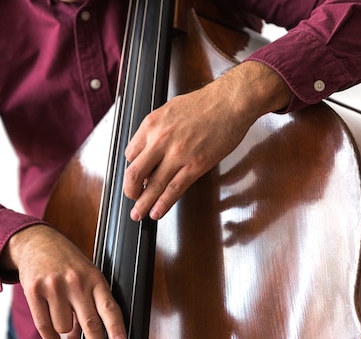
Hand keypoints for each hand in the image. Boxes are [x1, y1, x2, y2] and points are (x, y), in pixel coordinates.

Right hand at [1, 224, 126, 338]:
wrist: (37, 241)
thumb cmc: (67, 263)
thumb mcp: (83, 279)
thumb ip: (85, 310)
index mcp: (94, 278)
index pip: (109, 306)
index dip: (116, 328)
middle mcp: (76, 282)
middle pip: (90, 324)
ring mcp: (54, 286)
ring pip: (64, 328)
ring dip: (65, 333)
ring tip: (64, 316)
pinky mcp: (34, 290)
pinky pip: (44, 326)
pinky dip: (50, 336)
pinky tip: (54, 335)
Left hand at [123, 61, 291, 220]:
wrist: (230, 101)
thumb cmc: (205, 103)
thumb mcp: (169, 110)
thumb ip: (157, 130)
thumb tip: (150, 149)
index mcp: (151, 125)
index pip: (130, 154)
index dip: (132, 167)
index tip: (135, 176)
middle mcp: (160, 140)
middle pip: (134, 173)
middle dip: (130, 190)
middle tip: (131, 198)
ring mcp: (177, 155)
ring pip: (153, 186)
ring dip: (143, 204)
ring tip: (138, 214)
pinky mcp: (195, 165)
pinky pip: (174, 189)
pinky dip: (163, 204)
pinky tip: (157, 212)